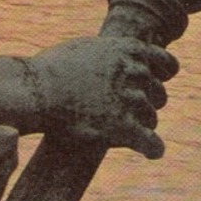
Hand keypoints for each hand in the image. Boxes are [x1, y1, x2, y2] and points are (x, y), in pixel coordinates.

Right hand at [29, 36, 178, 158]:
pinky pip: (152, 144)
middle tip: (124, 110)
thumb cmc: (50, 70)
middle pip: (159, 94)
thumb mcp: (84, 49)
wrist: (33, 90)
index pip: (167, 64)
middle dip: (146, 103)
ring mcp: (131, 100)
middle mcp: (135, 73)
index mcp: (128, 50)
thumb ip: (110, 54)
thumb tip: (122, 60)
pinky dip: (152, 148)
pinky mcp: (123, 127)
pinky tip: (149, 152)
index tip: (158, 82)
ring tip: (118, 129)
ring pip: (151, 119)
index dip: (163, 75)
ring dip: (140, 125)